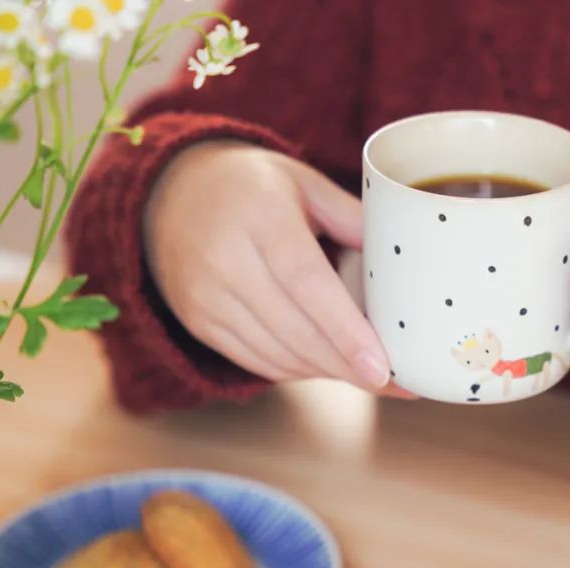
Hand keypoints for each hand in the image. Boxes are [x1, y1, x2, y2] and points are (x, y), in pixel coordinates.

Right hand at [144, 141, 406, 394]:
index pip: (307, 285)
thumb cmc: (253, 186)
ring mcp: (206, 295)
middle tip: (394, 383)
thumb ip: (352, 217)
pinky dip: (295, 369)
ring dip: (326, 371)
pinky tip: (323, 364)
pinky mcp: (197, 321)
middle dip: (348, 365)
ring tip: (365, 374)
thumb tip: (399, 260)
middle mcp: (226, 259)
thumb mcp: (304, 182)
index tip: (383, 367)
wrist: (169, 191)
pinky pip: (255, 361)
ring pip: (277, 354)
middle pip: (296, 331)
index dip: (346, 332)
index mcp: (261, 216)